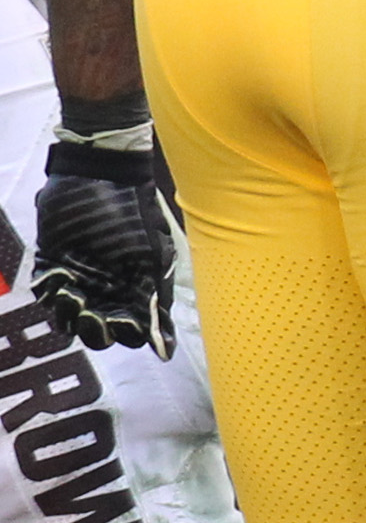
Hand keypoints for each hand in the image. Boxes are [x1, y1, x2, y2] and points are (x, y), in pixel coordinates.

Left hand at [30, 123, 177, 357]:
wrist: (101, 172)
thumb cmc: (134, 213)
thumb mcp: (154, 257)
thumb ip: (155, 303)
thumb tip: (164, 350)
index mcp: (135, 291)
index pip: (131, 332)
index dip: (126, 335)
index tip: (122, 322)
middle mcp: (107, 288)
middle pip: (98, 330)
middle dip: (94, 329)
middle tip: (93, 313)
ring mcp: (79, 276)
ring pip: (68, 316)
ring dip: (68, 314)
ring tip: (72, 295)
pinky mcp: (51, 260)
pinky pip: (44, 291)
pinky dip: (49, 292)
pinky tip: (59, 278)